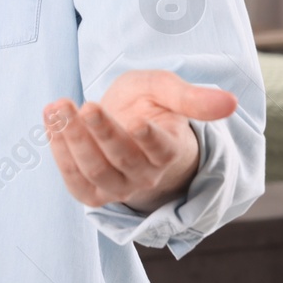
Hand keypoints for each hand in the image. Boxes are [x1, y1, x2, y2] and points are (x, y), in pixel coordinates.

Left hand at [44, 70, 236, 213]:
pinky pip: (74, 180)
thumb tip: (231, 102)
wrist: (129, 126)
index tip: (138, 120)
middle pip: (121, 161)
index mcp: (170, 150)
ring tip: (57, 107)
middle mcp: (146, 176)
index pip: (161, 150)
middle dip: (100, 133)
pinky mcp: (91, 192)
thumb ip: (192, 97)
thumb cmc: (151, 106)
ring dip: (73, 140)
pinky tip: (51, 123)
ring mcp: (118, 188)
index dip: (149, 139)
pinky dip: (59, 153)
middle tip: (84, 105)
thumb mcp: (167, 90)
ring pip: (95, 172)